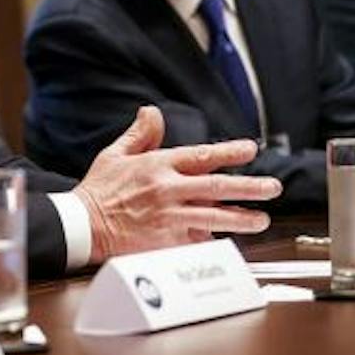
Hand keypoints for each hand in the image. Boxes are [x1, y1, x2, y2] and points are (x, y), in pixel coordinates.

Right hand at [73, 106, 281, 262]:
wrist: (82, 226)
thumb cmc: (98, 191)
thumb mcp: (115, 155)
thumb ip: (139, 134)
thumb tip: (152, 112)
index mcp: (158, 165)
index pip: (202, 155)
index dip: (230, 151)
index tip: (251, 149)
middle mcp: (168, 190)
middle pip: (218, 187)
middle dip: (250, 187)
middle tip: (272, 187)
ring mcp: (169, 217)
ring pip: (215, 217)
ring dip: (242, 218)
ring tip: (262, 220)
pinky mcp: (166, 241)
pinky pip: (197, 241)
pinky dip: (213, 241)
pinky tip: (228, 242)